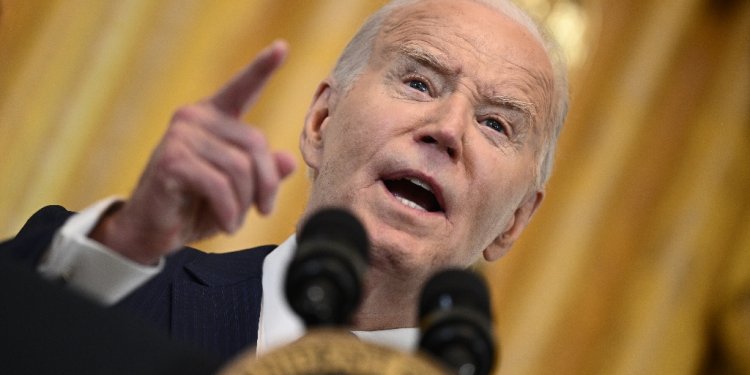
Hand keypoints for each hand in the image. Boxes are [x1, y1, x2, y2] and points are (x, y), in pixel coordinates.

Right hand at [90, 41, 296, 264]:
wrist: (151, 232)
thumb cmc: (195, 206)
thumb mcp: (237, 191)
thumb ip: (261, 173)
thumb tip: (289, 160)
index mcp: (213, 118)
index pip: (242, 89)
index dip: (262, 68)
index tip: (281, 48)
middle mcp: (195, 118)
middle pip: (256, 144)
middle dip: (266, 185)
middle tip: (263, 211)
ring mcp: (181, 136)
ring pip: (240, 169)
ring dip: (244, 204)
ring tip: (235, 221)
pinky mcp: (172, 160)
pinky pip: (220, 185)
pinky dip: (229, 211)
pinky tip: (226, 224)